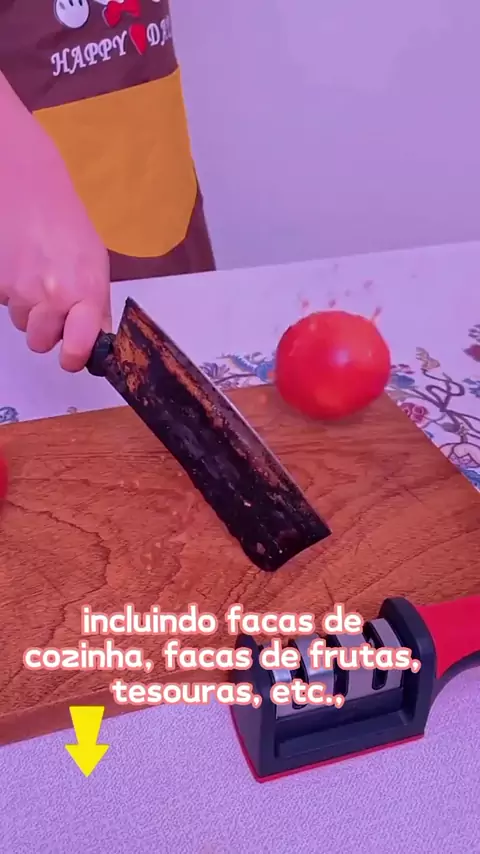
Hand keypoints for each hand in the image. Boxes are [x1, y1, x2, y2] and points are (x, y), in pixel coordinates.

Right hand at [0, 83, 111, 371]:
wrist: (28, 188)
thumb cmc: (68, 226)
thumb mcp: (95, 264)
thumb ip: (96, 306)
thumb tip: (98, 340)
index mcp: (83, 292)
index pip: (77, 348)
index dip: (74, 358)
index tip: (75, 357)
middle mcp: (51, 297)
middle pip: (41, 343)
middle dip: (47, 331)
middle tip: (54, 305)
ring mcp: (19, 291)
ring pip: (22, 325)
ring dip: (29, 310)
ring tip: (37, 278)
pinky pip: (4, 304)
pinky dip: (11, 293)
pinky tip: (20, 269)